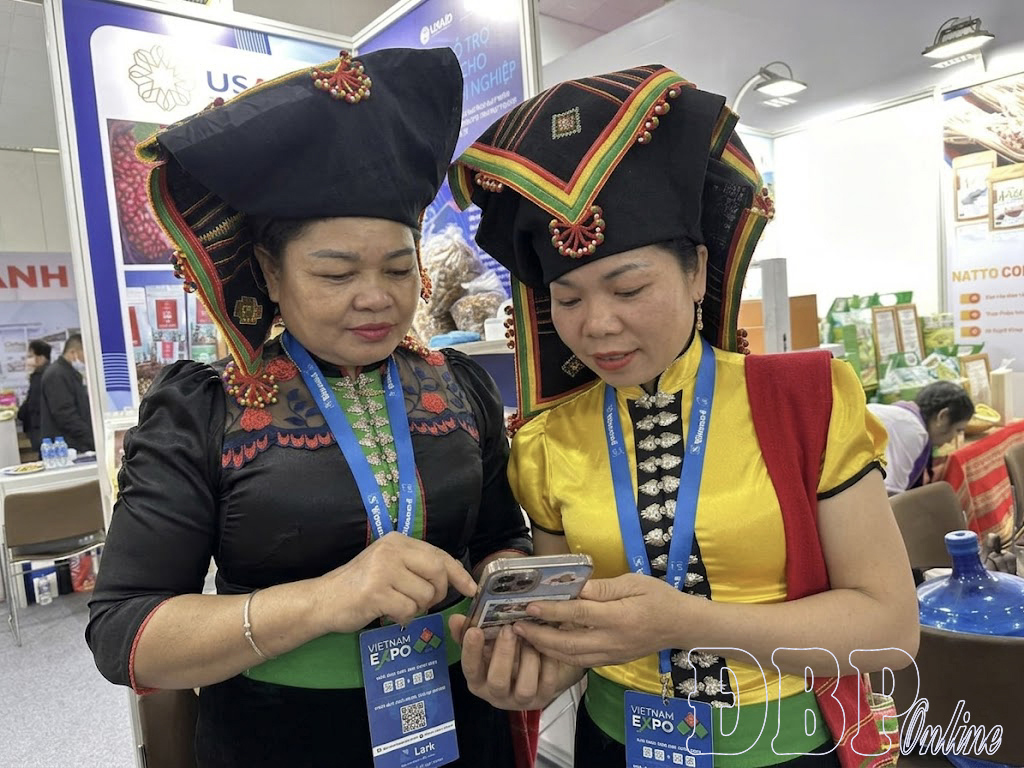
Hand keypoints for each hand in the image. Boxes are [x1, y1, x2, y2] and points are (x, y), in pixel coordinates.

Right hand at [315, 533, 477, 632]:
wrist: (324, 600)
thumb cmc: (359, 585)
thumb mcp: (389, 565)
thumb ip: (416, 565)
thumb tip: (453, 573)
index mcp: (397, 541)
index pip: (438, 555)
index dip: (458, 573)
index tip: (471, 589)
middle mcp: (392, 550)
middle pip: (437, 572)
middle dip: (438, 593)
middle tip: (425, 602)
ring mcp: (383, 570)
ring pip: (424, 595)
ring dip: (416, 608)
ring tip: (397, 606)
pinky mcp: (376, 592)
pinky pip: (408, 610)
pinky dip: (403, 618)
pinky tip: (388, 614)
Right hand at [449, 615, 582, 710]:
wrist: (533, 669)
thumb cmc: (504, 653)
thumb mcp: (485, 643)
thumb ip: (468, 631)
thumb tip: (455, 619)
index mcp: (478, 680)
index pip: (470, 669)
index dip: (471, 651)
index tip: (475, 630)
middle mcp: (497, 694)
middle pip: (497, 682)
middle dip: (503, 654)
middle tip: (508, 629)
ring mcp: (521, 699)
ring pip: (525, 687)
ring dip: (528, 659)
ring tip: (530, 638)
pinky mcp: (543, 697)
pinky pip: (547, 683)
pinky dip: (548, 663)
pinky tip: (546, 646)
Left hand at [513, 573, 701, 667]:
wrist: (682, 626)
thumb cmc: (659, 598)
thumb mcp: (634, 583)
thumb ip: (604, 588)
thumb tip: (576, 587)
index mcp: (618, 618)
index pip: (578, 615)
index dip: (552, 611)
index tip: (529, 606)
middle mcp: (612, 641)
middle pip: (568, 644)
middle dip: (539, 636)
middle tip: (515, 626)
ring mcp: (611, 655)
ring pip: (571, 658)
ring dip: (545, 649)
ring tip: (524, 637)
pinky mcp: (610, 662)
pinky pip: (580, 662)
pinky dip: (559, 656)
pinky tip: (546, 646)